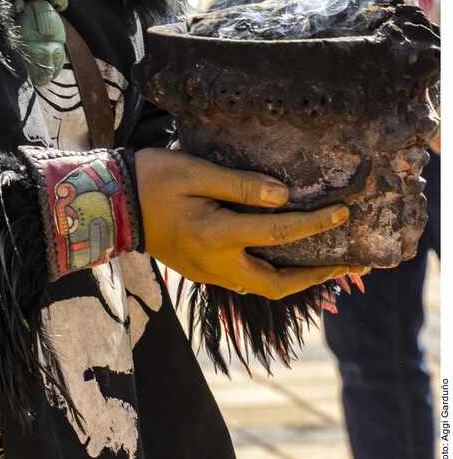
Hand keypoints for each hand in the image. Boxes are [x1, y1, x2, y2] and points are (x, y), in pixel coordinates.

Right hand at [135, 148, 363, 298]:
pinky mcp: (199, 271)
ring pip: (260, 286)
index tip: (343, 213)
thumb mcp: (196, 173)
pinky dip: (269, 273)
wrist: (112, 206)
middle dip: (316, 277)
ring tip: (323, 266)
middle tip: (347, 264)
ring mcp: (206, 272)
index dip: (316, 223)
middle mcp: (215, 262)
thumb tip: (284, 196)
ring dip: (294, 279)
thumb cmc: (151, 181)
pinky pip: (243, 280)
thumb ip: (241, 185)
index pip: (279, 232)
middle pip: (276, 284)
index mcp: (217, 235)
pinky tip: (281, 260)